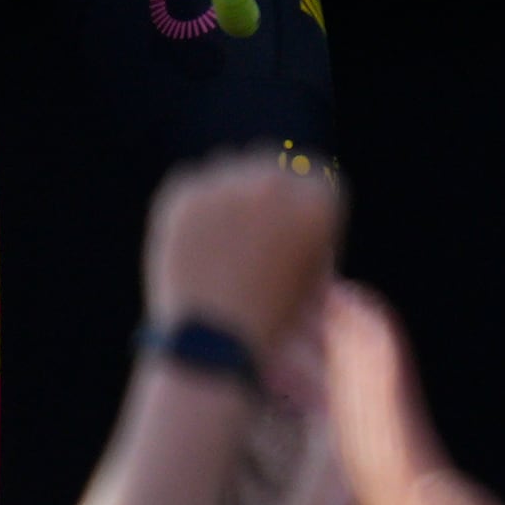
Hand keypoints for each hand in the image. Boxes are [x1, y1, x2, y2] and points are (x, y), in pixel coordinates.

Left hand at [142, 150, 341, 354]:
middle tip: (244, 227)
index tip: (281, 220)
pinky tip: (195, 241)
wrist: (212, 343)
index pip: (313, 172)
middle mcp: (276, 184)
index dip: (296, 197)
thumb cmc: (270, 317)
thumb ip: (308, 228)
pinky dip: (193, 207)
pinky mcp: (186, 194)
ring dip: (226, 192)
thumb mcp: (312, 270)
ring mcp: (229, 185)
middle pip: (270, 161)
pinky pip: (192, 184)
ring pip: (228, 167)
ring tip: (217, 239)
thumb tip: (296, 193)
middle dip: (260, 188)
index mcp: (318, 201)